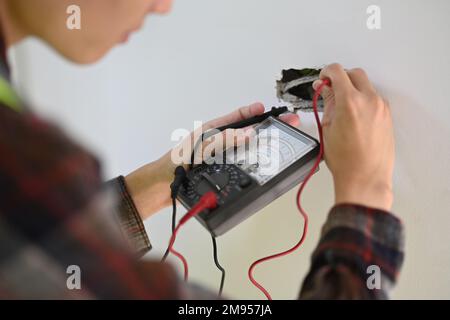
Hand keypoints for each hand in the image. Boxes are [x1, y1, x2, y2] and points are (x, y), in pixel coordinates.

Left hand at [125, 102, 299, 219]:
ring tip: (277, 144)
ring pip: (245, 149)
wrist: (163, 188)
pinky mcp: (220, 172)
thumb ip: (224, 138)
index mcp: (212, 130)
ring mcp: (220, 158)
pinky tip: (261, 166)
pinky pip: (240, 165)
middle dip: (264, 129)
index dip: (254, 112)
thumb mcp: (201, 146)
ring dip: (260, 147)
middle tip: (283, 126)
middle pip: (245, 133)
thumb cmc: (176, 163)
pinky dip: (252, 164)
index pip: (237, 117)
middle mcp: (217, 142)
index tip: (269, 110)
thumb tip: (248, 133)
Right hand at [313, 64, 393, 210]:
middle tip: (330, 90)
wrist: (365, 178)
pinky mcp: (387, 116)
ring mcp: (381, 107)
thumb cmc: (345, 160)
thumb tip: (325, 90)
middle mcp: (369, 100)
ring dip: (353, 89)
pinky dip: (363, 100)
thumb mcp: (328, 128)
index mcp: (350, 102)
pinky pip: (374, 99)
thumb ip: (327, 103)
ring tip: (342, 108)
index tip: (322, 79)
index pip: (337, 72)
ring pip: (366, 86)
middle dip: (341, 78)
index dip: (326, 73)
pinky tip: (354, 116)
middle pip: (355, 74)